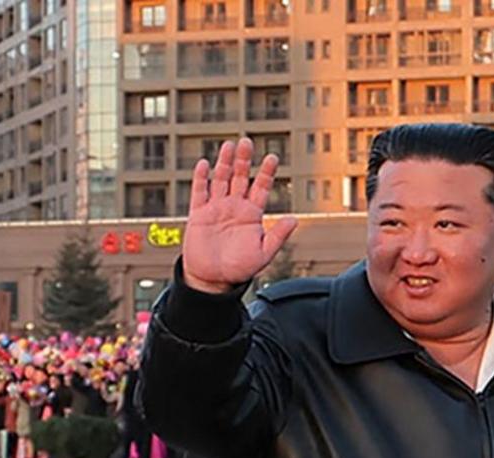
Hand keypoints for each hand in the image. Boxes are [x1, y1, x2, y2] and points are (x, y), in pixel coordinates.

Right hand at [181, 137, 298, 293]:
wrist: (213, 280)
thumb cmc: (239, 269)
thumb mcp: (264, 253)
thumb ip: (278, 236)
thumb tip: (294, 219)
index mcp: (251, 214)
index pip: (261, 187)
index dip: (266, 172)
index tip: (272, 157)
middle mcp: (234, 207)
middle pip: (240, 177)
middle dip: (244, 160)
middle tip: (247, 142)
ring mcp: (216, 209)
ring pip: (221, 179)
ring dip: (225, 163)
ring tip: (229, 146)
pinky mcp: (199, 215)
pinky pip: (199, 192)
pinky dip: (201, 178)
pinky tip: (204, 164)